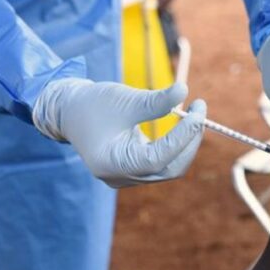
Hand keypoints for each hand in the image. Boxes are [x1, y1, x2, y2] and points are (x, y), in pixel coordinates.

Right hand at [32, 78, 205, 187]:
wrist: (69, 112)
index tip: (199, 111)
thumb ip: (154, 101)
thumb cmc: (93, 104)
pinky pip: (162, 163)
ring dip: (185, 142)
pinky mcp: (133, 171)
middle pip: (169, 168)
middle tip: (200, 111)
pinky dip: (176, 144)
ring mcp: (127, 177)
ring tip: (193, 114)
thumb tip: (184, 91)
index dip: (184, 136)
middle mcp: (121, 177)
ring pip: (169, 167)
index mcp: (113, 164)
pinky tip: (182, 123)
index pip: (159, 157)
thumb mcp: (125, 100)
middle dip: (190, 140)